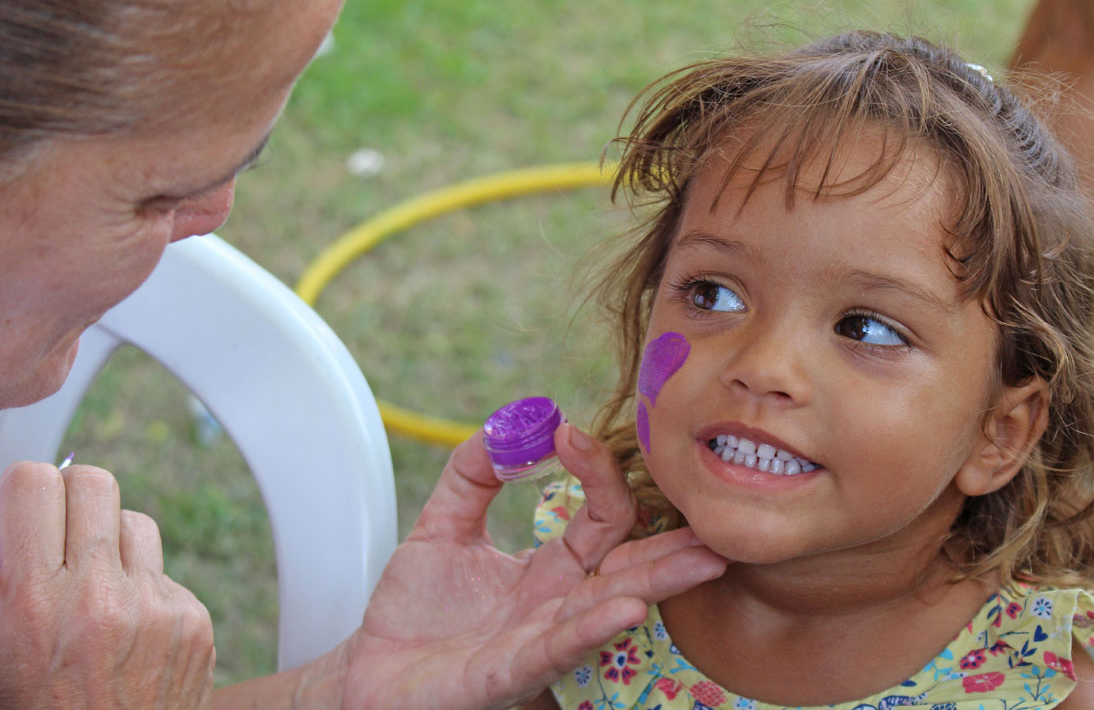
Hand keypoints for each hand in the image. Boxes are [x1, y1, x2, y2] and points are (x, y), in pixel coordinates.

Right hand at [0, 461, 214, 708]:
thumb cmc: (37, 708)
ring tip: (92, 588)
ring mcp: (155, 607)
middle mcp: (98, 597)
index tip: (23, 509)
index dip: (25, 492)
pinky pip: (165, 575)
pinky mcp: (194, 622)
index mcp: (29, 602)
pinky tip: (126, 634)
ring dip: (112, 543)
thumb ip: (6, 582)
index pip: (33, 484)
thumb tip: (14, 516)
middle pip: (95, 483)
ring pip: (137, 522)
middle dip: (72, 499)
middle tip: (59, 531)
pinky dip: (144, 591)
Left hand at [341, 426, 725, 709]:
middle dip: (674, 545)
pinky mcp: (508, 674)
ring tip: (703, 559)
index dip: (596, 474)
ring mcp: (538, 642)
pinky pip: (555, 650)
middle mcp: (557, 606)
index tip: (571, 432)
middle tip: (716, 518)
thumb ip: (470, 474)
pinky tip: (626, 608)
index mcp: (550, 569)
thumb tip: (503, 426)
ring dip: (655, 584)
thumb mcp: (441, 526)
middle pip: (628, 568)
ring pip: (607, 609)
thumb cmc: (414, 610)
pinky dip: (591, 629)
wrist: (370, 671)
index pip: (600, 518)